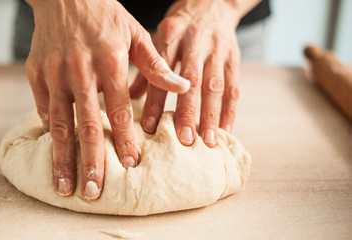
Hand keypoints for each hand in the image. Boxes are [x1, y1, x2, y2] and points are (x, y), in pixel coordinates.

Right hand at [25, 0, 189, 199]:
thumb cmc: (104, 14)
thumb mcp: (135, 33)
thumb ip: (157, 65)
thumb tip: (183, 87)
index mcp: (108, 61)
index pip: (118, 111)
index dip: (124, 140)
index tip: (130, 165)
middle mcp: (78, 71)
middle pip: (85, 126)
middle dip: (90, 162)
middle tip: (93, 191)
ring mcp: (53, 74)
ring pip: (59, 124)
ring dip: (62, 158)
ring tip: (64, 185)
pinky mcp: (35, 74)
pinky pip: (43, 108)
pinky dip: (51, 130)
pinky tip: (56, 151)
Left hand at [130, 0, 256, 146]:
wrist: (212, 2)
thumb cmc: (180, 26)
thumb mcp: (159, 36)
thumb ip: (146, 66)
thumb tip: (130, 98)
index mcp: (171, 35)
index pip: (161, 70)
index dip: (156, 99)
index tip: (149, 126)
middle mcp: (196, 42)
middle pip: (191, 80)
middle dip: (187, 111)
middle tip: (183, 139)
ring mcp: (218, 49)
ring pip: (215, 85)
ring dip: (211, 115)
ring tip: (207, 141)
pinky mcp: (234, 57)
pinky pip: (234, 86)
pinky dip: (230, 110)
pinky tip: (225, 131)